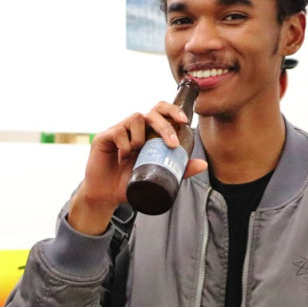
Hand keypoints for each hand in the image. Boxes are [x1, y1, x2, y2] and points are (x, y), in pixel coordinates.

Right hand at [67, 103, 207, 234]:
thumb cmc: (129, 183)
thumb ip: (178, 171)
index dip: (173, 111)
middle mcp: (133, 128)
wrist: (105, 195)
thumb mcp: (157, 177)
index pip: (161, 112)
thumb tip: (203, 164)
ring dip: (142, 137)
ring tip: (137, 155)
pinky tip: (122, 159)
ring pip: (136, 118)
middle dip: (165, 125)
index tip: (184, 121)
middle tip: (172, 144)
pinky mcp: (104, 136)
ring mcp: (118, 130)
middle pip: (151, 112)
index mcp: (147, 132)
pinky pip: (119, 132)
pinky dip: (124, 146)